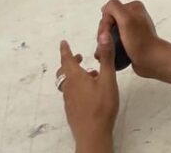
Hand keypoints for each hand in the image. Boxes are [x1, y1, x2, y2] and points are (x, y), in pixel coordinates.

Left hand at [58, 38, 117, 152]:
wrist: (92, 134)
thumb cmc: (101, 105)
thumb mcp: (108, 79)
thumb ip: (106, 57)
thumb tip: (103, 36)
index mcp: (75, 77)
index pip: (67, 59)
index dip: (65, 50)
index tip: (63, 42)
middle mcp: (69, 87)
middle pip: (64, 72)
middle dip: (70, 62)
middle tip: (80, 57)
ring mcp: (69, 100)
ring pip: (68, 83)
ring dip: (76, 74)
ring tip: (92, 74)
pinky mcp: (72, 110)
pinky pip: (72, 92)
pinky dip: (78, 86)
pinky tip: (92, 92)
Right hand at [98, 0, 166, 78]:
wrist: (151, 60)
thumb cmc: (140, 41)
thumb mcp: (126, 19)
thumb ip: (114, 7)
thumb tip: (105, 8)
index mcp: (133, 7)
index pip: (109, 11)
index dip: (105, 24)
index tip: (106, 35)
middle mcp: (133, 16)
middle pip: (108, 22)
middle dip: (104, 34)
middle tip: (106, 44)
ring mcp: (131, 29)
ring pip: (110, 33)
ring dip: (104, 42)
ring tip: (105, 52)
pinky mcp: (130, 41)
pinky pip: (114, 42)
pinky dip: (109, 47)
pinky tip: (108, 54)